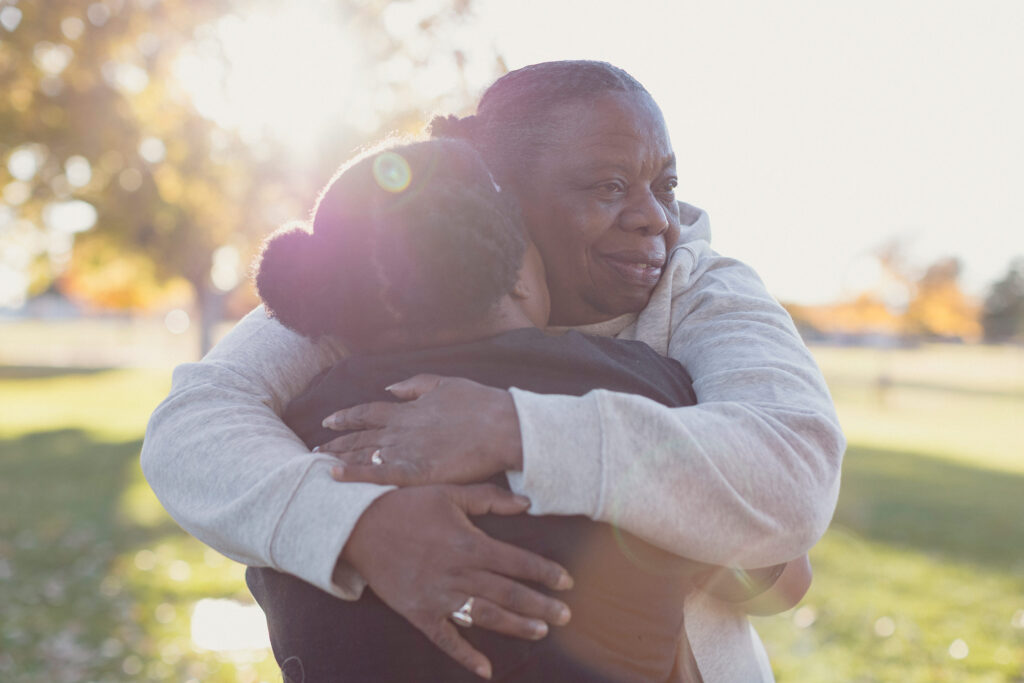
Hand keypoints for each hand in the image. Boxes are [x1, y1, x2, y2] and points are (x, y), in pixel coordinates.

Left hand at [319, 374, 522, 486]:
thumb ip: (415, 385)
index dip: (346, 417)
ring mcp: (404, 450)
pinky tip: (334, 476)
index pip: (367, 413)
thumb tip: (390, 387)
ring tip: (317, 463)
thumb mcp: (445, 384)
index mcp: (407, 410)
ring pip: (362, 454)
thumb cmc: (480, 405)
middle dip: (335, 442)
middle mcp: (399, 429)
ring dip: (338, 458)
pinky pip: (376, 474)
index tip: (328, 421)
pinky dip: (353, 474)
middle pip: (358, 436)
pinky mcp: (414, 471)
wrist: (501, 427)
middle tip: (314, 449)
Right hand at [341, 483, 573, 678]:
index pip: (517, 562)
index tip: (568, 581)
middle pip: (508, 593)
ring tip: (542, 631)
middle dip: (541, 604)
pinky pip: (445, 639)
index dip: (545, 572)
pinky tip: (486, 670)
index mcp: (469, 543)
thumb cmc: (407, 504)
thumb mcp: (449, 492)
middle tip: (567, 615)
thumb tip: (527, 502)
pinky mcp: (418, 613)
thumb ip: (489, 499)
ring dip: (516, 626)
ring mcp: (438, 596)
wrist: (358, 526)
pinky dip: (466, 656)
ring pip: (485, 616)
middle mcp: (457, 573)